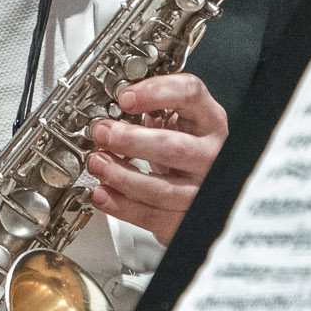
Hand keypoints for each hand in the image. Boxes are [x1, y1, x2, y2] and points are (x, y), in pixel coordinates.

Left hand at [87, 71, 227, 245]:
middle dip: (130, 141)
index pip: (190, 94)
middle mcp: (212, 153)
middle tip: (103, 134)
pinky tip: (103, 194)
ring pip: (163, 189)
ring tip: (98, 164)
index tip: (125, 97)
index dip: (155, 93)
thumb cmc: (181, 145)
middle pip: (174, 147)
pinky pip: (155, 217)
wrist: (198, 182)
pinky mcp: (188, 217)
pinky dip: (123, 207)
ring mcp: (203, 189)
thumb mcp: (172, 119)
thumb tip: (106, 108)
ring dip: (122, 177)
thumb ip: (147, 109)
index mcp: (209, 120)